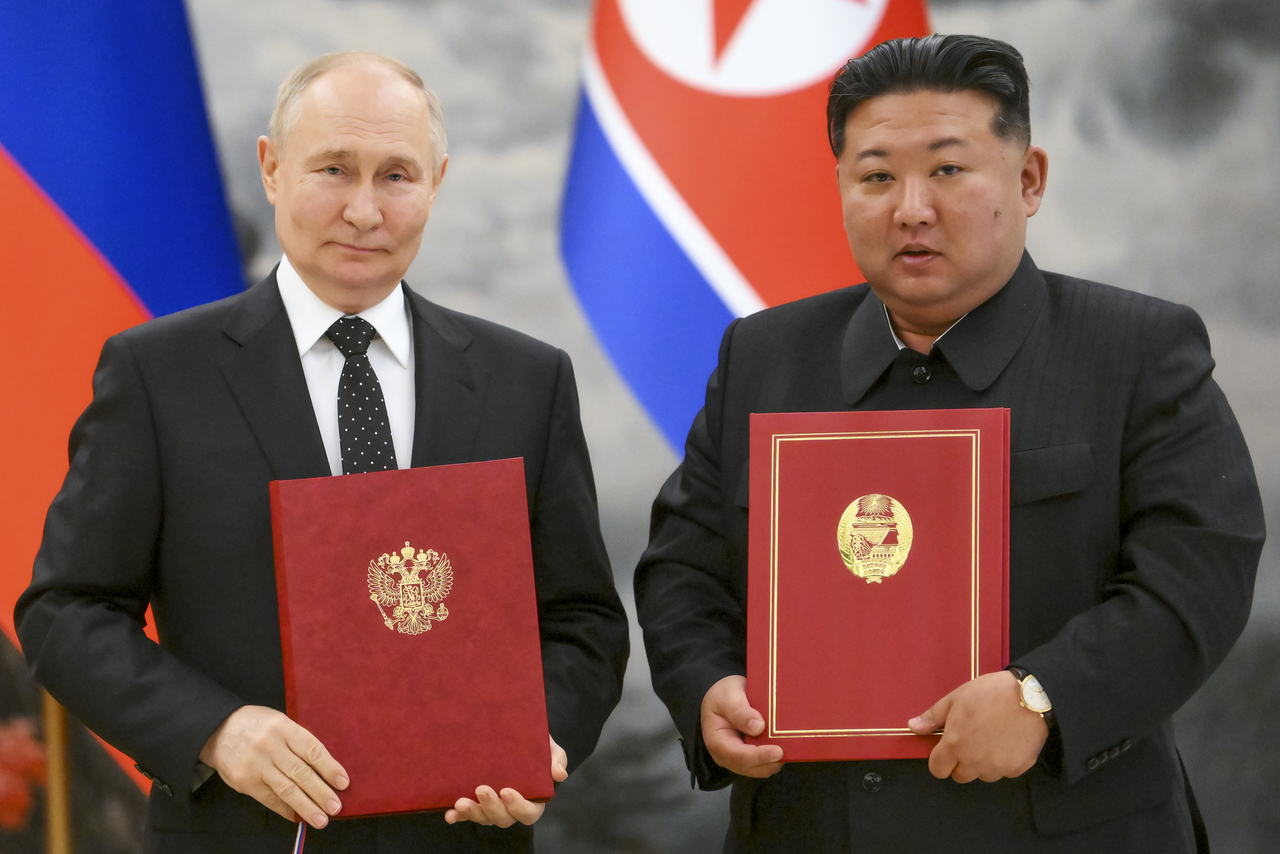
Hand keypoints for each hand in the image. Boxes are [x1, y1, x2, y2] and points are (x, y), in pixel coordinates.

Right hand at [199, 705, 346, 827]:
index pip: (312, 750)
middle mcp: (271, 746)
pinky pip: (269, 799)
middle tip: (335, 807)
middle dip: (321, 792)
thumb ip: (298, 741)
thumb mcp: (279, 722)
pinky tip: (298, 816)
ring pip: (286, 789)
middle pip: (301, 773)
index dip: (329, 767)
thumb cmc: (257, 725)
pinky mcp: (245, 781)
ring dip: (306, 806)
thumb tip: (324, 768)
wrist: (217, 729)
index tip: (343, 782)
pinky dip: (285, 809)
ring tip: (321, 819)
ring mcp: (256, 765)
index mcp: (283, 727)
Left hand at [444, 735, 567, 826]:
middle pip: (503, 818)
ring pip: (484, 818)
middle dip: (491, 807)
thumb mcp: (549, 748)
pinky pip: (466, 814)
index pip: (529, 812)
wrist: (514, 734)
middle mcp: (511, 808)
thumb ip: (556, 759)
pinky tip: (450, 813)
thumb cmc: (535, 745)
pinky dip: (457, 816)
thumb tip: (560, 774)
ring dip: (472, 813)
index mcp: (533, 799)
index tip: (507, 791)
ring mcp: (492, 807)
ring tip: (460, 802)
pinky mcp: (476, 802)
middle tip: (481, 789)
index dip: (518, 807)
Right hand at [700, 675, 782, 777]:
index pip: (738, 756)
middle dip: (770, 762)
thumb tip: (758, 728)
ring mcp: (735, 759)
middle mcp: (724, 756)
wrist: (723, 695)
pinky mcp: (746, 759)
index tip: (778, 751)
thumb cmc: (723, 694)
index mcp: (716, 741)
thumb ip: (739, 711)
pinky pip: (762, 765)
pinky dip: (773, 759)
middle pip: (750, 768)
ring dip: (773, 762)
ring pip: (759, 770)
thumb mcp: (728, 695)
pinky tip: (782, 746)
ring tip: (787, 746)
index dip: (759, 756)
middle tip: (790, 749)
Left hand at [908, 671, 1047, 782]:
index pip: (937, 770)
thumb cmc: (991, 693)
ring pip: (982, 775)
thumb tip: (914, 726)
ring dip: (982, 763)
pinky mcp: (1018, 769)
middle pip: (960, 775)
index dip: (939, 759)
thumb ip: (933, 716)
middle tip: (970, 738)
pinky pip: (1004, 771)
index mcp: (955, 745)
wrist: (1032, 696)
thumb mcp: (956, 698)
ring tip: (991, 737)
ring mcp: (997, 768)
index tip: (946, 748)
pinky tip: (1007, 740)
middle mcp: (975, 762)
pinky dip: (1003, 761)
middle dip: (960, 761)